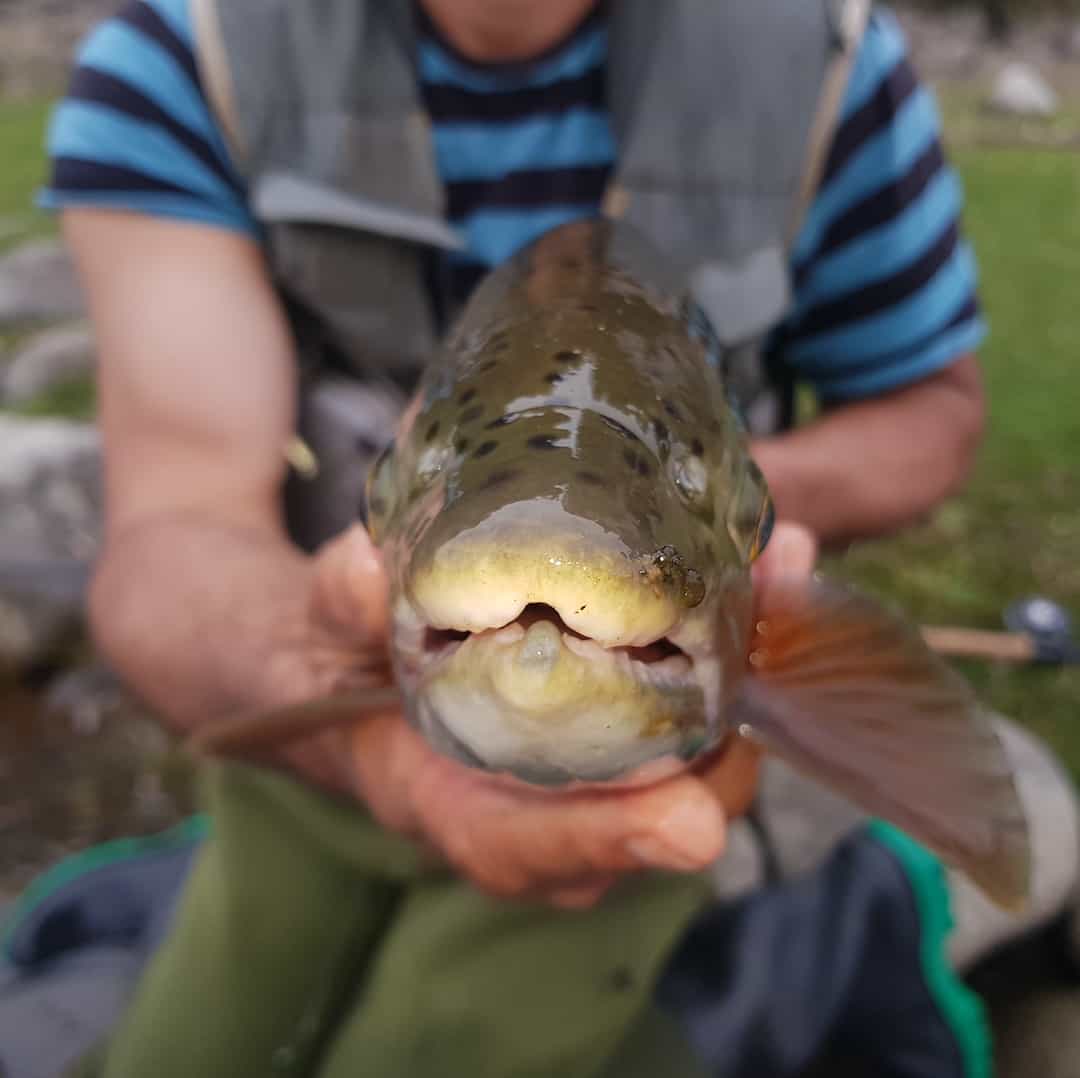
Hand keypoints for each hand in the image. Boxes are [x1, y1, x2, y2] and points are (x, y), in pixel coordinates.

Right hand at [304, 521, 816, 908]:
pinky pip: (707, 713)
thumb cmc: (345, 664)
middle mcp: (545, 814)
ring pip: (702, 766)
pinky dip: (744, 648)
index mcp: (457, 807)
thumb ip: (344, 603)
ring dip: (753, 678)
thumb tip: (366, 570)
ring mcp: (600, 781)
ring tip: (779, 577)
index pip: (530, 849)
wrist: (370, 670)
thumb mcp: (326, 631)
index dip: (608, 839)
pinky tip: (772, 570)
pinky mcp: (635, 737)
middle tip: (761, 653)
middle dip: (724, 751)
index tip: (687, 824)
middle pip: (656, 819)